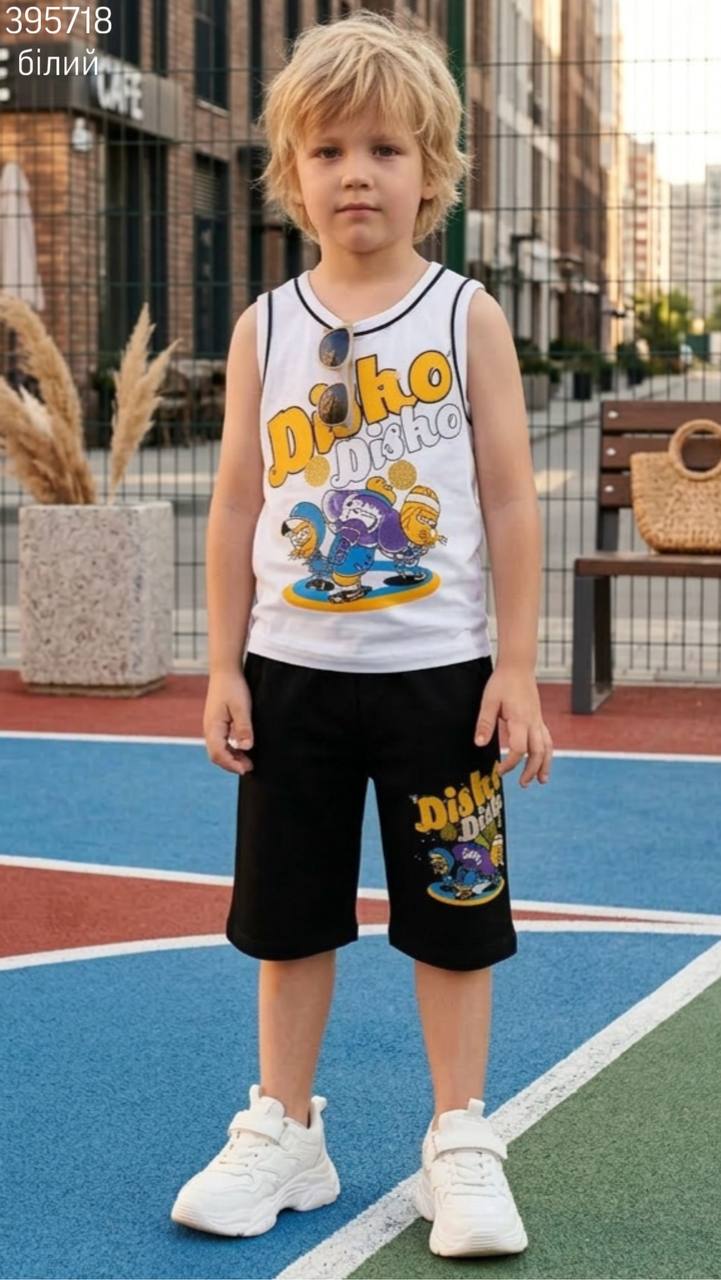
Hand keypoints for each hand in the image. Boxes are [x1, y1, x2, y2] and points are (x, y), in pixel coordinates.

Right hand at [203, 671, 254, 775]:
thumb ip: (243, 727)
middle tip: (249, 768)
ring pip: (219, 750)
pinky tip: (243, 750)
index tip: (245, 769)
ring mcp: (212, 727)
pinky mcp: (217, 724)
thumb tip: (246, 747)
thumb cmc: (233, 687)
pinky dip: (231, 750)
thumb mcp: (241, 707)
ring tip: (248, 762)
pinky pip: (221, 743)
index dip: (231, 764)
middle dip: (232, 764)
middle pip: (216, 755)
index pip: (217, 754)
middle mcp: (209, 730)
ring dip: (232, 758)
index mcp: (213, 727)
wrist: (225, 672)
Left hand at [474, 666, 552, 786]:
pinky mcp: (538, 718)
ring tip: (541, 780)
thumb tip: (480, 744)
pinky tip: (543, 760)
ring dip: (545, 765)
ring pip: (547, 747)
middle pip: (537, 752)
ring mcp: (538, 720)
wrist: (518, 667)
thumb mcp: (489, 701)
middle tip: (523, 784)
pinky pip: (547, 739)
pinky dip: (547, 753)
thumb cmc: (502, 683)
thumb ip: (485, 723)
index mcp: (520, 719)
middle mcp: (533, 722)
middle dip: (531, 770)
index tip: (499, 771)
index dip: (510, 763)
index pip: (519, 749)